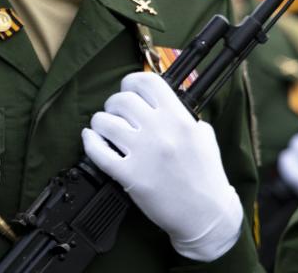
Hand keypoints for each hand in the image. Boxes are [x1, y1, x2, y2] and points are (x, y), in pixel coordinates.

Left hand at [82, 72, 242, 261]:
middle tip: (116, 114)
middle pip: (121, 99)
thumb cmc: (207, 177)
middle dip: (114, 103)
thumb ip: (183, 116)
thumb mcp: (204, 136)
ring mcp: (143, 153)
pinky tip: (91, 139)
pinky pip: (98, 152)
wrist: (207, 215)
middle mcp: (159, 130)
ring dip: (100, 122)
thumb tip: (162, 103)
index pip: (147, 81)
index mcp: (178, 118)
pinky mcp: (129, 175)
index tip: (129, 90)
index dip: (132, 82)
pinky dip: (90, 142)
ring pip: (104, 121)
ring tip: (104, 128)